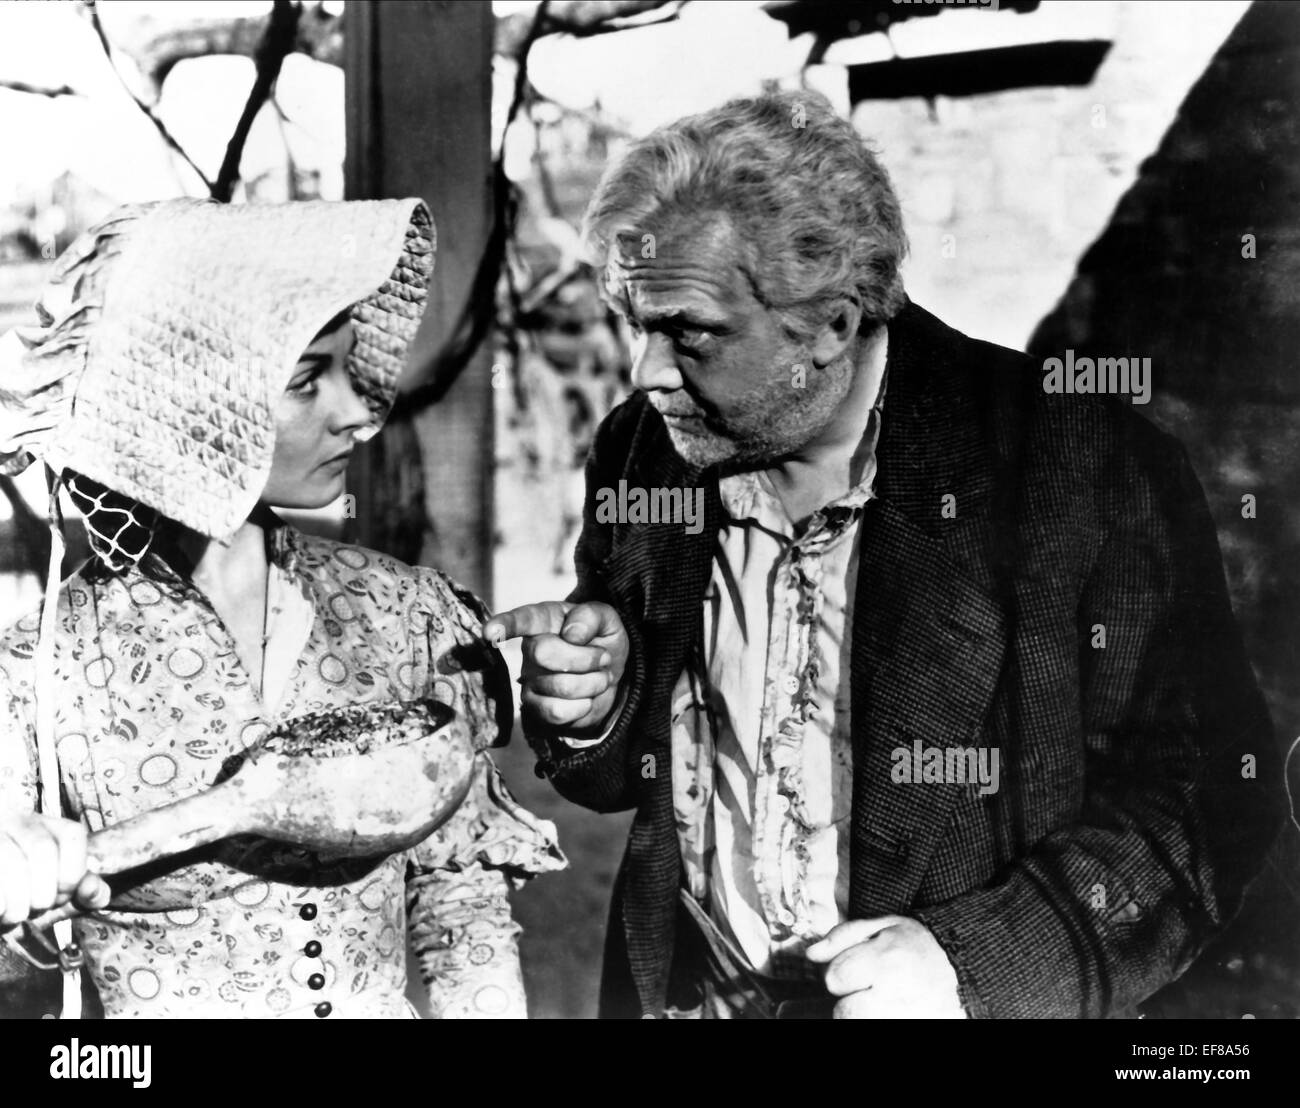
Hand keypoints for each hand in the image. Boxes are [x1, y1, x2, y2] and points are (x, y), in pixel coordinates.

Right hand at [0, 813, 109, 927]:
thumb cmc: (19, 891)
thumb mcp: (53, 888)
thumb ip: (80, 890)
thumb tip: (97, 894)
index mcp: (44, 825)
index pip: (72, 834)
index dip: (73, 871)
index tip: (63, 895)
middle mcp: (14, 820)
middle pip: (42, 848)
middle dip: (44, 891)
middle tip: (35, 910)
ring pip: (12, 863)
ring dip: (17, 903)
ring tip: (13, 916)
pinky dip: (0, 904)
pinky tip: (0, 910)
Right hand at [483, 601, 628, 735]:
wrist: (611, 678)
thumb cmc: (602, 642)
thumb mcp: (608, 619)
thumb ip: (591, 616)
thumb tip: (571, 634)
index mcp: (545, 620)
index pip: (521, 619)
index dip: (505, 625)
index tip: (490, 631)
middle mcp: (530, 647)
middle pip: (544, 651)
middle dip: (585, 658)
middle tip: (603, 657)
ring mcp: (529, 679)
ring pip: (559, 685)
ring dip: (593, 683)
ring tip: (599, 676)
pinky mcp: (534, 707)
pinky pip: (557, 711)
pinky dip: (583, 706)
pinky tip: (585, 697)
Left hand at [805, 916, 967, 1018]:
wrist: (964, 971)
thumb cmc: (919, 947)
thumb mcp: (884, 926)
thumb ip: (843, 936)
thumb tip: (811, 954)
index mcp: (887, 959)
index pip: (835, 977)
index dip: (841, 973)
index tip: (858, 969)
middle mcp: (897, 993)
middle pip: (845, 1012)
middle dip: (850, 1001)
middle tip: (869, 989)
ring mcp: (905, 1017)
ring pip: (858, 1022)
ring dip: (863, 1013)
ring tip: (880, 1001)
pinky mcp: (911, 1026)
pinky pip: (876, 1027)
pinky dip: (876, 1018)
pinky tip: (887, 1009)